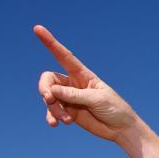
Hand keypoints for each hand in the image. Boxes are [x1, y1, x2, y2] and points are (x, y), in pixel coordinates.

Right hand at [34, 25, 139, 141]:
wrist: (121, 129)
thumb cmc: (114, 109)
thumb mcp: (97, 99)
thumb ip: (75, 95)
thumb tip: (52, 91)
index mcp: (82, 74)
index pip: (63, 56)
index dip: (50, 43)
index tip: (37, 28)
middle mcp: (72, 84)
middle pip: (49, 80)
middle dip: (45, 89)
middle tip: (49, 99)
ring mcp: (69, 98)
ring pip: (49, 98)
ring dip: (53, 109)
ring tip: (65, 119)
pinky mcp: (67, 112)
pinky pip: (52, 112)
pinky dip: (51, 117)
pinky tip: (54, 124)